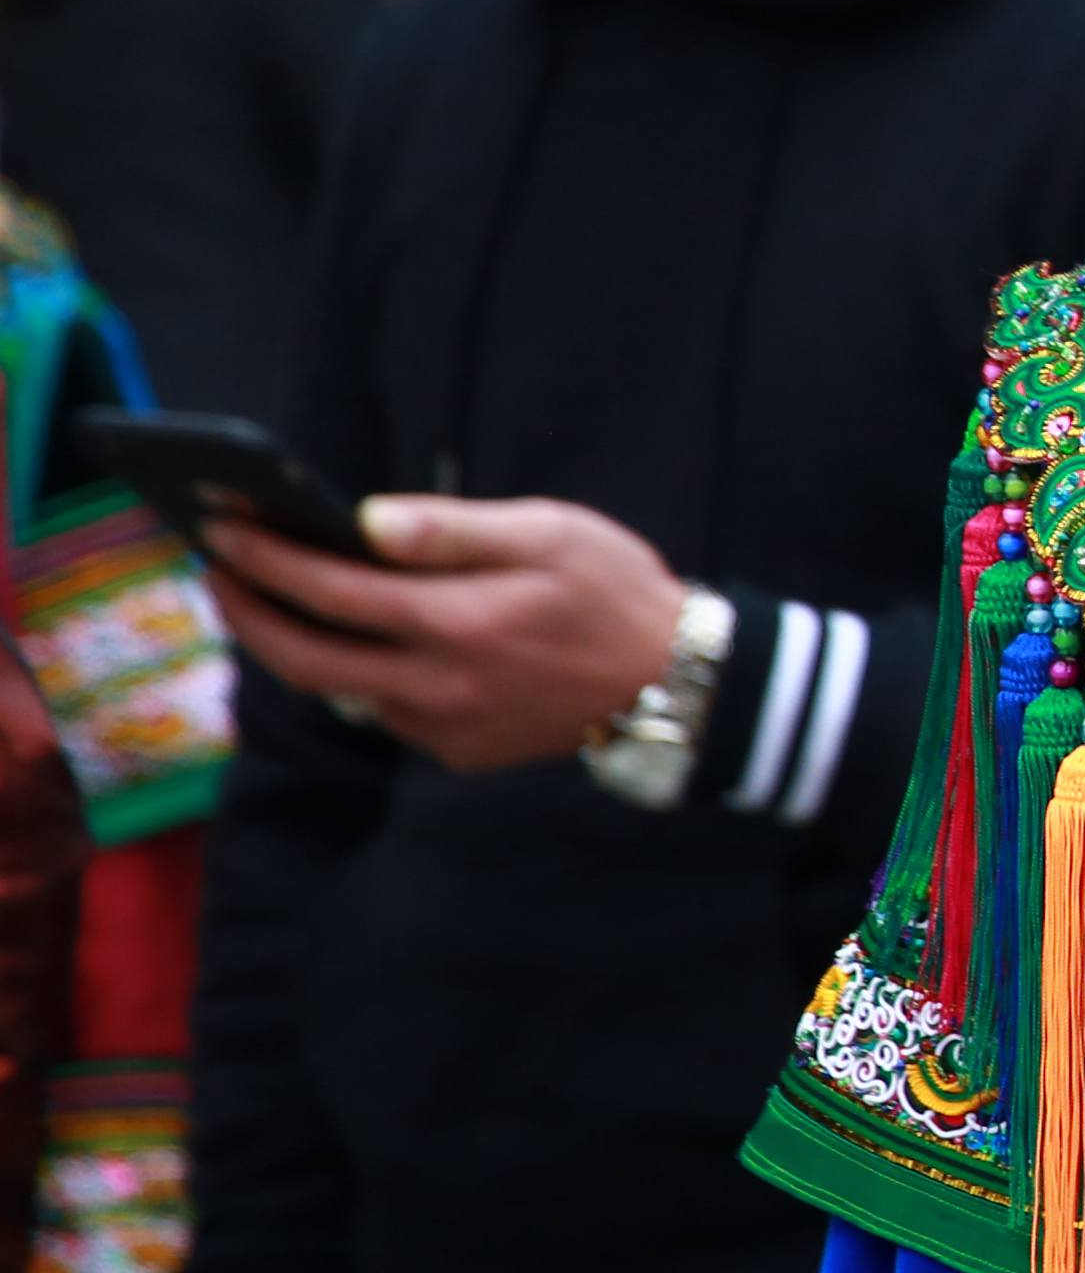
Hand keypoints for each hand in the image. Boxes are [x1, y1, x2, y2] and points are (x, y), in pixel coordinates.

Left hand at [204, 493, 689, 776]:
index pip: (331, 590)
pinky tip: (364, 645)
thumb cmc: (617, 590)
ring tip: (273, 604)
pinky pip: (386, 713)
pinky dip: (358, 676)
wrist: (678, 682)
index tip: (222, 530)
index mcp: (457, 621)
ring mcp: (445, 727)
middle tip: (218, 575)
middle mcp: (438, 684)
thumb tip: (366, 520)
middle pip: (305, 657)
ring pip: (338, 690)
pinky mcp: (460, 752)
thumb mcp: (552, 532)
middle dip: (249, 614)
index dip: (267, 559)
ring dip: (295, 646)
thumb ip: (454, 528)